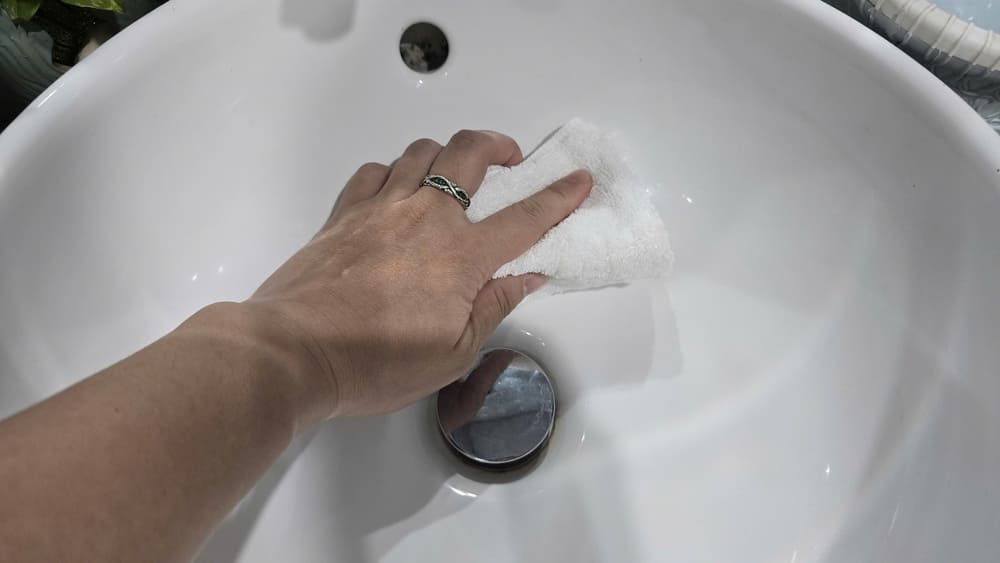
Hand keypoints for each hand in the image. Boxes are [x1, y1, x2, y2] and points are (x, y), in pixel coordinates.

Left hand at [245, 130, 591, 417]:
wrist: (294, 351)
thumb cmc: (376, 362)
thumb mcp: (452, 353)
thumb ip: (493, 307)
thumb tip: (527, 276)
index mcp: (461, 256)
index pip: (524, 219)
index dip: (558, 198)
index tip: (578, 180)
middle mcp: (425, 218)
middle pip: (468, 155)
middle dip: (498, 144)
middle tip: (510, 158)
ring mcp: (380, 208)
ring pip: (420, 152)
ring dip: (445, 155)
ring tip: (452, 175)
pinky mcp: (342, 214)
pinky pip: (373, 172)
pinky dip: (392, 172)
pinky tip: (393, 191)